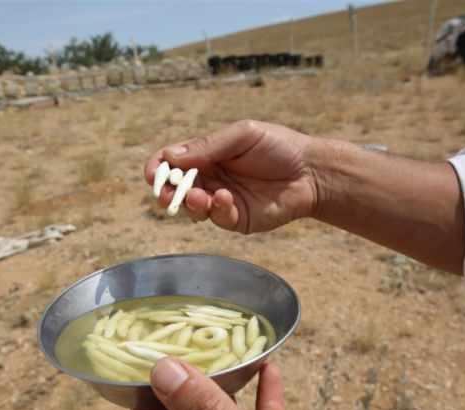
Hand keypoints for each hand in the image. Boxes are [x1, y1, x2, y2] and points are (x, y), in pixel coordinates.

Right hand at [144, 120, 317, 233]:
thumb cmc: (278, 146)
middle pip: (175, 188)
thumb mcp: (242, 136)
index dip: (158, 168)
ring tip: (198, 197)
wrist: (311, 171)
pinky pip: (217, 218)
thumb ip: (208, 146)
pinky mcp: (236, 218)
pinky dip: (217, 210)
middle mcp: (209, 178)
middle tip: (165, 194)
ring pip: (191, 208)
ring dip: (189, 203)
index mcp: (207, 155)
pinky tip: (226, 199)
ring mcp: (221, 200)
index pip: (172, 162)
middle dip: (166, 192)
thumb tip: (170, 157)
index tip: (153, 173)